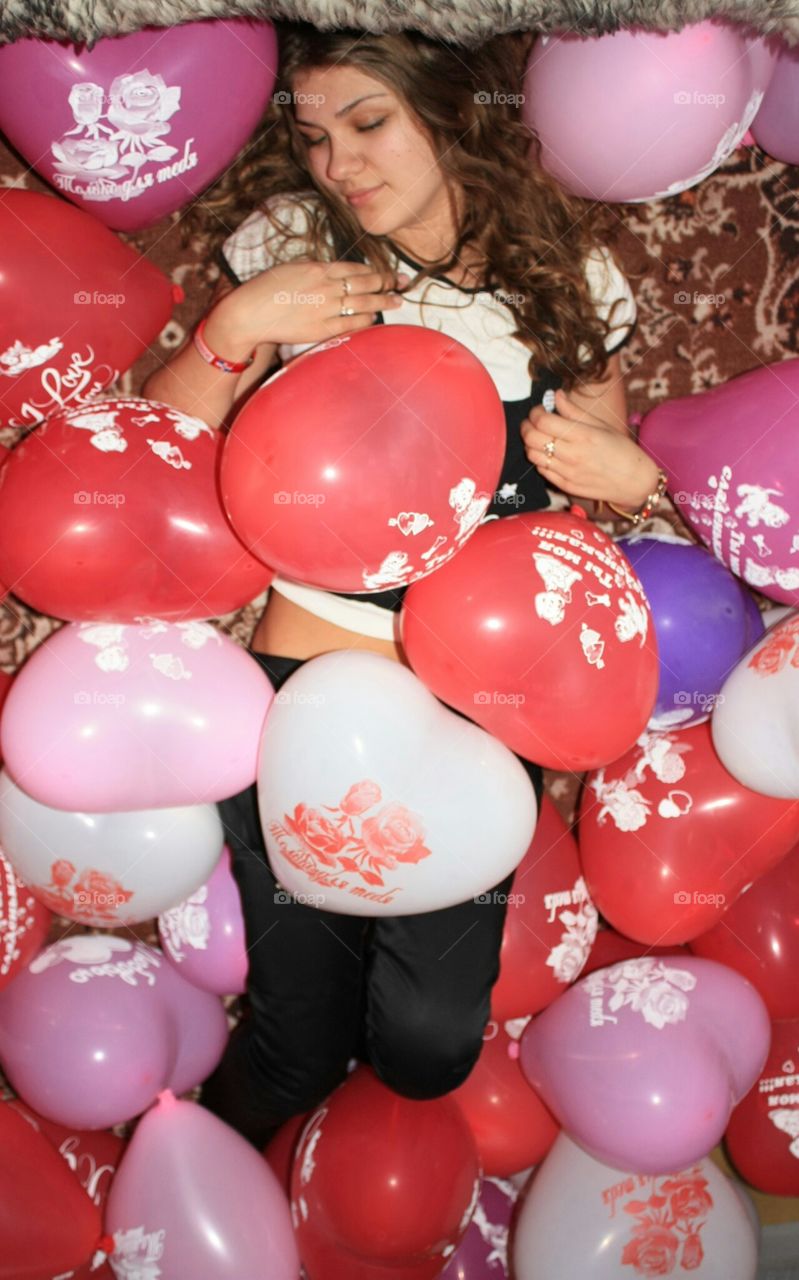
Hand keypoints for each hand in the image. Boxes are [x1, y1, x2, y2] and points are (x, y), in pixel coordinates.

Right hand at [213, 259, 408, 350]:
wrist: (250, 312)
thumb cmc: (265, 289)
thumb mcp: (292, 268)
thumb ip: (314, 269)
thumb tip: (331, 270)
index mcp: (319, 269)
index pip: (355, 267)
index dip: (374, 269)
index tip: (386, 271)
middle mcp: (326, 286)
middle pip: (365, 282)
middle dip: (387, 281)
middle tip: (402, 282)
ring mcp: (326, 308)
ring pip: (363, 302)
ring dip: (382, 301)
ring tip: (396, 300)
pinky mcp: (321, 328)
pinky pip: (351, 323)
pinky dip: (365, 320)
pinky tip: (374, 318)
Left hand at [521, 388, 659, 507]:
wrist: (634, 481)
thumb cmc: (621, 450)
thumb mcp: (602, 425)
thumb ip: (575, 411)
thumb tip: (556, 395)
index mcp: (583, 435)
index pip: (543, 421)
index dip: (535, 413)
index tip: (539, 410)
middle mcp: (572, 455)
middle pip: (532, 438)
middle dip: (527, 426)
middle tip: (532, 422)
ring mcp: (567, 473)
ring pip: (532, 455)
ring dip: (530, 443)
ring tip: (539, 437)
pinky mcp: (565, 486)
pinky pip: (541, 470)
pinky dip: (539, 459)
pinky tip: (548, 453)